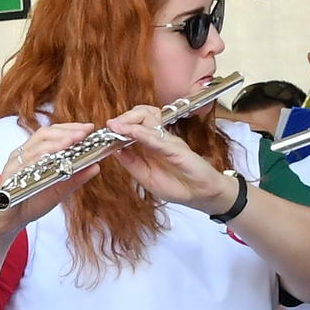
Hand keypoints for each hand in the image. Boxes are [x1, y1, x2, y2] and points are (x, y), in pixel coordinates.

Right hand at [0, 122, 99, 230]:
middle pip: (44, 134)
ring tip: (73, 141)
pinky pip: (24, 164)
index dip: (70, 128)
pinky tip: (52, 156)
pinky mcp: (8, 176)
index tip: (88, 128)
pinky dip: (39, 158)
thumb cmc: (31, 203)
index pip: (52, 133)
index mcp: (34, 153)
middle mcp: (23, 154)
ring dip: (55, 142)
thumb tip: (96, 166)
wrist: (9, 223)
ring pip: (35, 146)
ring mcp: (15, 164)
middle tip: (84, 133)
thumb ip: (75, 177)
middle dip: (65, 131)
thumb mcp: (59, 189)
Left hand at [104, 106, 236, 212]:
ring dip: (131, 120)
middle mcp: (159, 138)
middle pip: (140, 114)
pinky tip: (132, 132)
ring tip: (117, 126)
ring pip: (149, 118)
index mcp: (150, 144)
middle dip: (123, 117)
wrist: (205, 195)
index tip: (105, 130)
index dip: (118, 125)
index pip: (132, 125)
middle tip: (111, 125)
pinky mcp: (178, 149)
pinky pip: (158, 138)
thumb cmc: (179, 187)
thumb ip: (132, 163)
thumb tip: (114, 150)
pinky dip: (143, 134)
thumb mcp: (147, 178)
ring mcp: (169, 141)